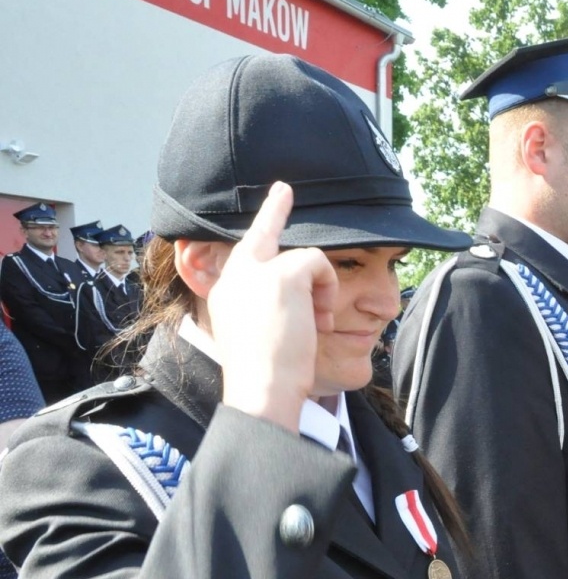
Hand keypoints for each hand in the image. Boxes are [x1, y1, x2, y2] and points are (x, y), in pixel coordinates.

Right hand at [211, 183, 338, 431]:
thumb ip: (268, 309)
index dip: (258, 233)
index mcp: (227, 294)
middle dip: (273, 210)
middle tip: (284, 189)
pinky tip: (321, 317)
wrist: (261, 388)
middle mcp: (236, 277)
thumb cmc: (265, 377)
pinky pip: (318, 263)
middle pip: (259, 234)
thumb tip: (299, 298)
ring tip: (317, 322)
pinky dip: (328, 287)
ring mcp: (256, 272)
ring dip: (320, 289)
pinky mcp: (281, 273)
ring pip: (304, 259)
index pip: (242, 256)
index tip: (266, 210)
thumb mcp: (258, 337)